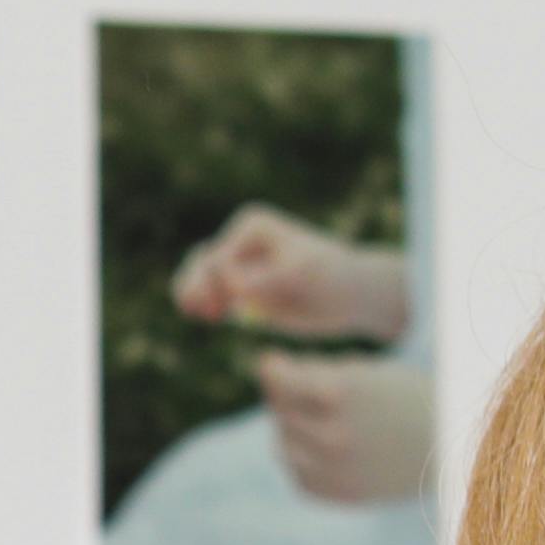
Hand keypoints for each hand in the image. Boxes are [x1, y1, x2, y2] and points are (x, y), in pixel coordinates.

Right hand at [173, 206, 410, 343]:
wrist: (351, 296)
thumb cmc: (333, 279)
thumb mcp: (304, 276)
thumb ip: (267, 279)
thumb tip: (233, 286)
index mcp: (252, 226)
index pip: (219, 258)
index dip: (218, 284)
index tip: (233, 305)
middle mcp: (240, 241)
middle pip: (200, 263)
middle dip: (197, 287)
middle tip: (207, 313)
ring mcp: (238, 264)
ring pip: (196, 276)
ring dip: (192, 296)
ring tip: (203, 315)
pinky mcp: (240, 288)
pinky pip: (207, 293)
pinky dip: (201, 306)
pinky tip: (211, 318)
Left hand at [261, 353, 434, 505]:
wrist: (453, 446)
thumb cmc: (410, 398)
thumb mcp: (367, 371)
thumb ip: (315, 370)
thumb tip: (267, 371)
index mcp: (340, 393)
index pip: (280, 380)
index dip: (271, 368)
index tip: (270, 361)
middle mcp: (333, 433)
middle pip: (281, 412)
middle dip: (287, 397)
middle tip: (307, 390)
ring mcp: (336, 468)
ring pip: (284, 446)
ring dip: (293, 430)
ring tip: (321, 419)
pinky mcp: (342, 493)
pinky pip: (300, 475)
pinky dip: (304, 460)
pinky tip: (325, 447)